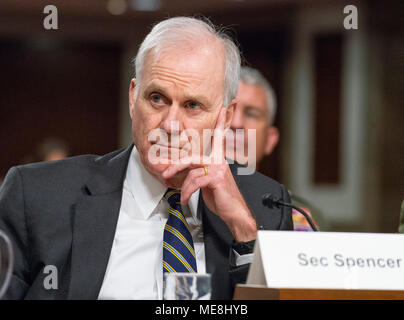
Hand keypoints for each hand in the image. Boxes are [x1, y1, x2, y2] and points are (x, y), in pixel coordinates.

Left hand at [162, 108, 256, 241]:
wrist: (235, 213)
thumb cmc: (222, 198)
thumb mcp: (209, 183)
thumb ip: (199, 173)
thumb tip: (187, 173)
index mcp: (218, 160)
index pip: (219, 138)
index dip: (221, 123)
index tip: (224, 109)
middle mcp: (219, 161)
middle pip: (192, 156)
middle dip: (176, 165)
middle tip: (165, 173)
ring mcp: (218, 169)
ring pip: (191, 171)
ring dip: (183, 186)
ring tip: (181, 196)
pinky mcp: (216, 179)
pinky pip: (194, 182)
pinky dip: (187, 192)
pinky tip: (186, 199)